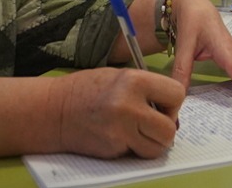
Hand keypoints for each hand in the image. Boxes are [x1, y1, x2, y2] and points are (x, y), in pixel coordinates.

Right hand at [52, 68, 183, 158]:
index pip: (176, 94)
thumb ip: (147, 89)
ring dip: (151, 143)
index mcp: (134, 81)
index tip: (162, 105)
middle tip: (152, 123)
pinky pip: (137, 153)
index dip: (172, 103)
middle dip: (164, 128)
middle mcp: (129, 106)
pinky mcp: (113, 148)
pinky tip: (120, 136)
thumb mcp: (120, 77)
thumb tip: (171, 107)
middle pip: (169, 129)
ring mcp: (120, 131)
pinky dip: (134, 148)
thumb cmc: (87, 90)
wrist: (55, 110)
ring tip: (137, 131)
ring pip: (157, 148)